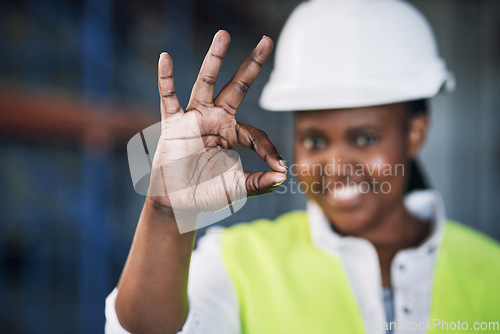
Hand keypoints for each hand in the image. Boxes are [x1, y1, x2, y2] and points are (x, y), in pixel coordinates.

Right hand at [148, 30, 286, 223]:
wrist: (178, 204)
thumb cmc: (207, 194)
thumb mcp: (237, 187)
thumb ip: (260, 182)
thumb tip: (283, 176)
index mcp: (232, 134)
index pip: (257, 134)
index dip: (269, 150)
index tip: (279, 167)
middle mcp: (216, 120)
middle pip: (237, 87)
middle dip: (252, 65)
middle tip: (267, 41)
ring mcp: (194, 119)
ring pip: (206, 83)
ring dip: (214, 59)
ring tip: (224, 35)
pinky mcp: (173, 124)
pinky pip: (168, 98)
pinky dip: (166, 79)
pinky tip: (165, 57)